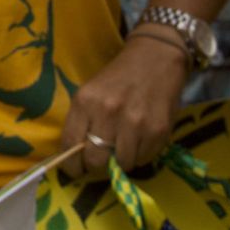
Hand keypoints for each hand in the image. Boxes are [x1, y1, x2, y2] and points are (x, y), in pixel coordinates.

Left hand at [59, 33, 189, 176]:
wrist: (155, 58)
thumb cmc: (118, 79)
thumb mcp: (91, 93)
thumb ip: (82, 122)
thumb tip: (76, 158)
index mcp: (85, 101)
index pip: (70, 145)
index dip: (71, 165)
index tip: (75, 170)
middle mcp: (108, 112)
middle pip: (95, 161)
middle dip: (96, 166)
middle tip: (101, 161)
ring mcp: (135, 123)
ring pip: (122, 164)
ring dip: (121, 162)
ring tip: (123, 146)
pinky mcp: (158, 130)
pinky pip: (144, 159)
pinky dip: (140, 156)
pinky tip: (139, 139)